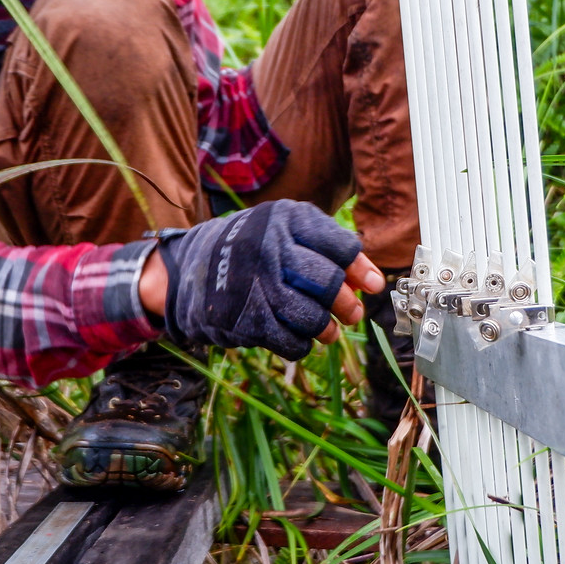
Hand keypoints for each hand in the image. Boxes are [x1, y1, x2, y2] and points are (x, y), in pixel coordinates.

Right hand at [139, 201, 383, 358]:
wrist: (190, 269)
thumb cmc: (252, 249)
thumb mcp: (286, 232)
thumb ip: (329, 250)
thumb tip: (374, 283)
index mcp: (285, 220)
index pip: (338, 246)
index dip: (361, 270)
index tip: (373, 286)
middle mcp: (268, 247)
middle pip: (326, 282)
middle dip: (346, 304)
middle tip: (352, 313)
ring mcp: (253, 283)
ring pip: (310, 315)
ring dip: (326, 328)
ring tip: (328, 330)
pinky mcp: (242, 317)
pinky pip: (288, 340)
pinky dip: (301, 344)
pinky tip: (300, 336)